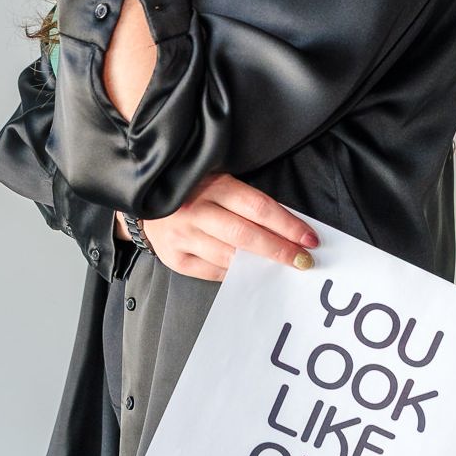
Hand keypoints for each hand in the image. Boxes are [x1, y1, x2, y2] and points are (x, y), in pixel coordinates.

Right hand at [135, 174, 319, 281]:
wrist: (145, 196)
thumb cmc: (193, 188)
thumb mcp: (219, 182)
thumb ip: (247, 203)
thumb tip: (286, 230)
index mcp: (213, 185)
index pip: (258, 207)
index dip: (287, 224)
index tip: (310, 238)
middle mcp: (195, 209)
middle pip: (246, 235)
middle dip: (279, 250)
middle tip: (304, 261)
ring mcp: (183, 235)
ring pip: (230, 256)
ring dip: (260, 265)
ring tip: (283, 268)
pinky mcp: (174, 257)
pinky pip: (212, 272)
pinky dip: (235, 274)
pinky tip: (250, 273)